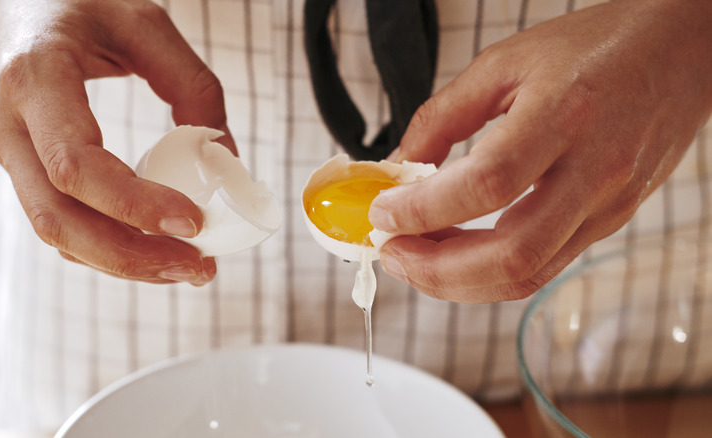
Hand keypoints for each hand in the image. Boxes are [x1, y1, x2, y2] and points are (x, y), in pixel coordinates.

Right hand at [0, 0, 233, 284]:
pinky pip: (61, 220)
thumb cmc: (79, 3)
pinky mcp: (23, 168)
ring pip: (56, 231)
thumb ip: (193, 86)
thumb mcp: (146, 24)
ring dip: (123, 261)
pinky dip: (108, 245)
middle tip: (197, 266)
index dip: (134, 204)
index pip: (77, 164)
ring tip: (187, 267)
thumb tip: (227, 159)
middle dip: (132, 256)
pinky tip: (154, 249)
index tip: (192, 222)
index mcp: (35, 78)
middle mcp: (8, 123)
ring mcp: (7, 151)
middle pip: (59, 218)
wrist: (17, 1)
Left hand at [368, 0, 711, 302]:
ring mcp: (607, 205)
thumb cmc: (598, 47)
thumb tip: (400, 166)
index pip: (487, 184)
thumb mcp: (505, 62)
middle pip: (511, 255)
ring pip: (528, 275)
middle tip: (392, 252)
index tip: (382, 212)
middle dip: (436, 270)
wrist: (681, 52)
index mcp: (563, 116)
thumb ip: (444, 115)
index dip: (424, 209)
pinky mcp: (609, 221)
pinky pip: (544, 266)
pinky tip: (457, 251)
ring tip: (415, 257)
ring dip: (459, 282)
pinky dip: (490, 271)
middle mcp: (593, 171)